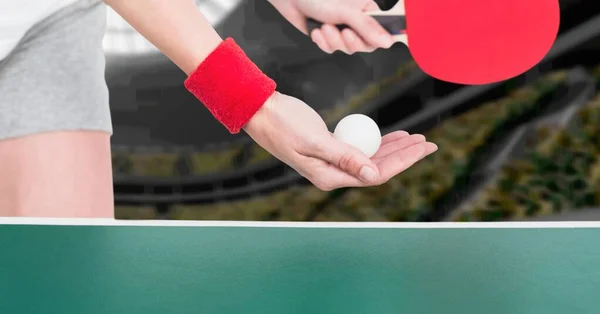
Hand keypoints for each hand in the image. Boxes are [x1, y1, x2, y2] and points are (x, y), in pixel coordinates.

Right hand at [244, 92, 436, 190]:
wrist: (261, 111)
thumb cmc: (284, 123)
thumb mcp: (316, 140)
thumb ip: (345, 158)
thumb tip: (374, 175)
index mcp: (329, 177)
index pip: (375, 174)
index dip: (403, 161)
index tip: (423, 148)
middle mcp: (332, 173)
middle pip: (377, 167)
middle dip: (405, 155)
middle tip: (429, 142)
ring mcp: (331, 162)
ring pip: (370, 157)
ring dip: (394, 148)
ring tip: (417, 138)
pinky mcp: (329, 148)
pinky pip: (359, 148)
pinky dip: (377, 141)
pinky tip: (393, 135)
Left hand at [268, 0, 394, 53]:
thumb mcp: (347, 11)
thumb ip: (367, 27)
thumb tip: (388, 41)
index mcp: (367, 10)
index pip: (381, 32)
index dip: (377, 40)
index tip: (370, 42)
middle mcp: (356, 21)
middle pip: (364, 45)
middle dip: (350, 42)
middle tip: (343, 32)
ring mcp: (342, 29)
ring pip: (346, 48)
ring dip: (333, 41)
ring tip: (325, 26)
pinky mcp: (328, 37)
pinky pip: (331, 49)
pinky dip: (322, 42)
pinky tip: (316, 30)